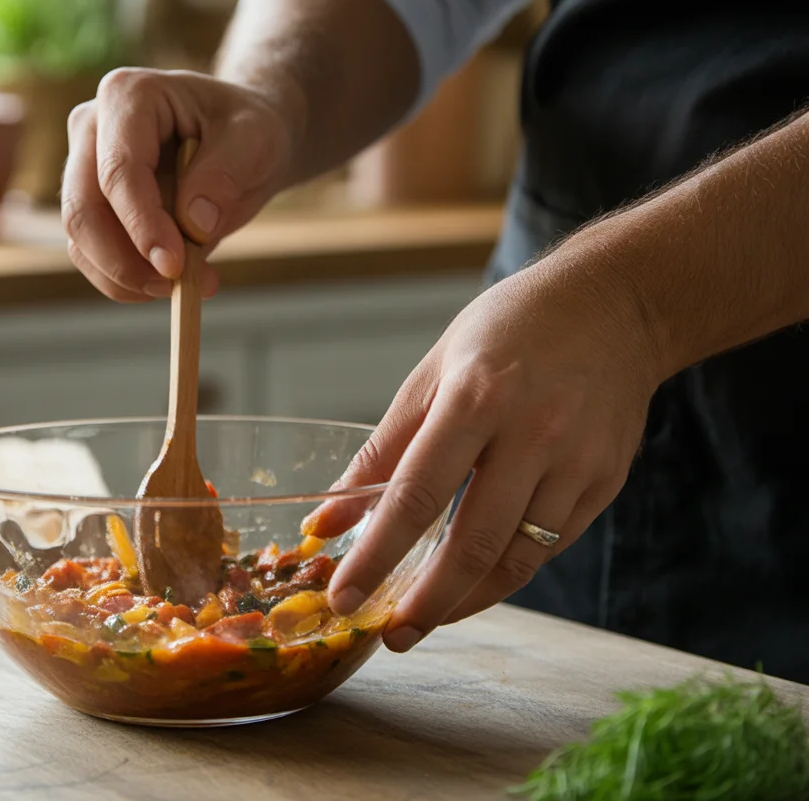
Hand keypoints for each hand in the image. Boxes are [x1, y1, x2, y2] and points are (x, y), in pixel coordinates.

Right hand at [61, 68, 295, 301]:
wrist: (241, 142)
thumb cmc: (246, 129)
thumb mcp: (255, 140)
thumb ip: (225, 174)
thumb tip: (194, 225)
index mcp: (128, 95)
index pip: (119, 170)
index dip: (142, 224)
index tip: (175, 266)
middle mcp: (91, 127)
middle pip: (83, 209)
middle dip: (125, 260)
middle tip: (176, 287)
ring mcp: (83, 169)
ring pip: (81, 240)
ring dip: (129, 278)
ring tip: (190, 285)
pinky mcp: (90, 207)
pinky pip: (92, 257)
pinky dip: (128, 282)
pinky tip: (172, 283)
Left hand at [310, 247, 664, 651]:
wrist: (613, 306)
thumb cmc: (506, 332)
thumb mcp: (431, 373)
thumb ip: (381, 450)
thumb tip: (328, 518)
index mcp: (476, 397)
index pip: (417, 494)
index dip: (378, 555)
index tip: (344, 598)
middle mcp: (533, 433)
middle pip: (474, 542)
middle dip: (426, 602)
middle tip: (389, 636)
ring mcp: (577, 462)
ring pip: (517, 558)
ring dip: (465, 601)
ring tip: (423, 620)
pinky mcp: (604, 482)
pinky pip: (548, 546)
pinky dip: (505, 574)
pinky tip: (472, 585)